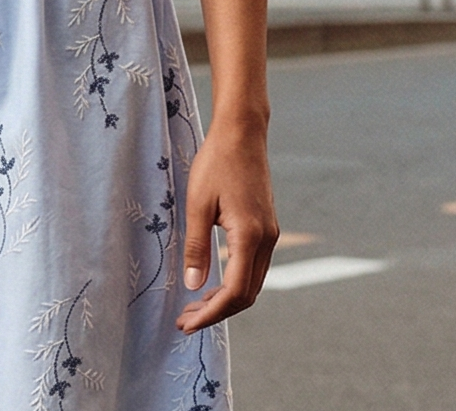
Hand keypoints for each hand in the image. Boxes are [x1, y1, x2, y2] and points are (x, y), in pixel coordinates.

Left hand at [175, 119, 278, 332]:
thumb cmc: (216, 163)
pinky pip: (253, 267)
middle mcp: (266, 240)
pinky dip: (234, 281)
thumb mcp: (197, 203)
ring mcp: (270, 234)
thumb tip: (194, 285)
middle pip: (247, 295)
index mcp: (249, 236)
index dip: (212, 314)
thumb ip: (196, 246)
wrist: (242, 133)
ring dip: (226, 299)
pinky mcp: (266, 227)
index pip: (235, 293)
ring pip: (252, 282)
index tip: (187, 322)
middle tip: (186, 319)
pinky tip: (212, 281)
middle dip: (217, 312)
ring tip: (194, 304)